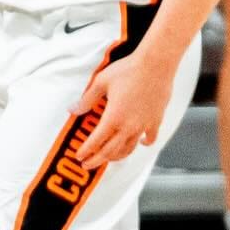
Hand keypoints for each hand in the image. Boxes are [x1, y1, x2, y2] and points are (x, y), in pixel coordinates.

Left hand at [72, 43, 174, 170]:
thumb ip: (87, 99)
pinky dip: (143, 144)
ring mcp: (143, 125)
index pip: (96, 141)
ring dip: (116, 156)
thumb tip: (73, 110)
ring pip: (128, 149)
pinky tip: (139, 143)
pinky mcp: (155, 121)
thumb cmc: (129, 70)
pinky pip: (149, 139)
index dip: (86, 151)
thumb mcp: (101, 82)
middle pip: (110, 151)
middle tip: (88, 164)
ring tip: (108, 158)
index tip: (79, 156)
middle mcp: (128, 126)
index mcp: (113, 118)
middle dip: (97, 160)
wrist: (156, 64)